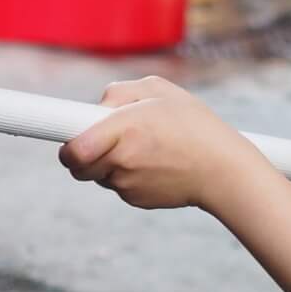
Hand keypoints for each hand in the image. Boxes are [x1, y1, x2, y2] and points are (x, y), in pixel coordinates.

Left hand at [58, 76, 260, 211]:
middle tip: (100, 141)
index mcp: (123, 130)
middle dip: (82, 155)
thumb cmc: (195, 125)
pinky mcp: (137, 200)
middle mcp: (121, 161)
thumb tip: (96, 108)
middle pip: (78, 166)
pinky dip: (128, 176)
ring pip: (99, 175)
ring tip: (143, 148)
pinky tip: (155, 165)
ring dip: (109, 163)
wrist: (224, 171)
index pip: (73, 149)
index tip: (69, 139)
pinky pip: (119, 186)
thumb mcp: (160, 91)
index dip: (66, 146)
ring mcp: (128, 185)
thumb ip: (120, 92)